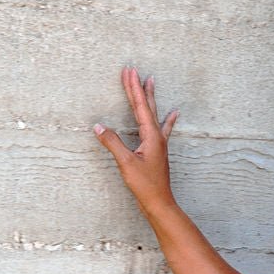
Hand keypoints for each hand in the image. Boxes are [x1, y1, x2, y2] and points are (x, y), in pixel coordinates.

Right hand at [93, 66, 179, 217]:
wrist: (160, 203)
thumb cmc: (145, 186)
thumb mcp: (126, 163)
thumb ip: (113, 143)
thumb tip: (99, 127)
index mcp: (151, 136)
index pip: (140, 106)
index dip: (133, 88)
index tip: (129, 71)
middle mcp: (157, 137)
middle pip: (147, 106)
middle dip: (139, 88)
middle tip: (135, 70)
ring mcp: (159, 143)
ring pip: (154, 114)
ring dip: (150, 98)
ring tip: (151, 82)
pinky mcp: (157, 151)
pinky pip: (161, 129)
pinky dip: (166, 119)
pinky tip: (174, 113)